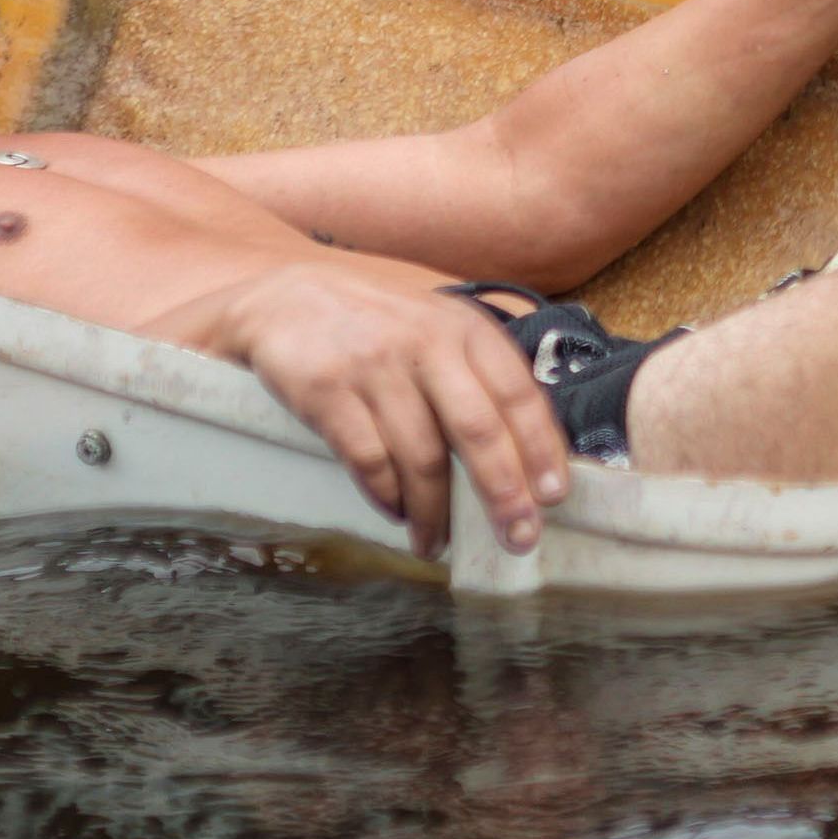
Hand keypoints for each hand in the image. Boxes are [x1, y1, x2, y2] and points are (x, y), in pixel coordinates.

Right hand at [206, 264, 568, 559]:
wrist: (283, 298)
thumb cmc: (374, 324)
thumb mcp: (434, 326)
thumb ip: (478, 372)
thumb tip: (531, 449)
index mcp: (462, 327)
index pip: (518, 393)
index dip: (541, 449)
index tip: (555, 496)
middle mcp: (424, 341)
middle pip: (478, 430)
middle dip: (503, 493)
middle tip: (516, 538)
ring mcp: (374, 365)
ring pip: (422, 457)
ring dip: (435, 511)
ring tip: (438, 540)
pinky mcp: (327, 389)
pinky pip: (369, 460)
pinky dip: (388, 496)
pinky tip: (396, 512)